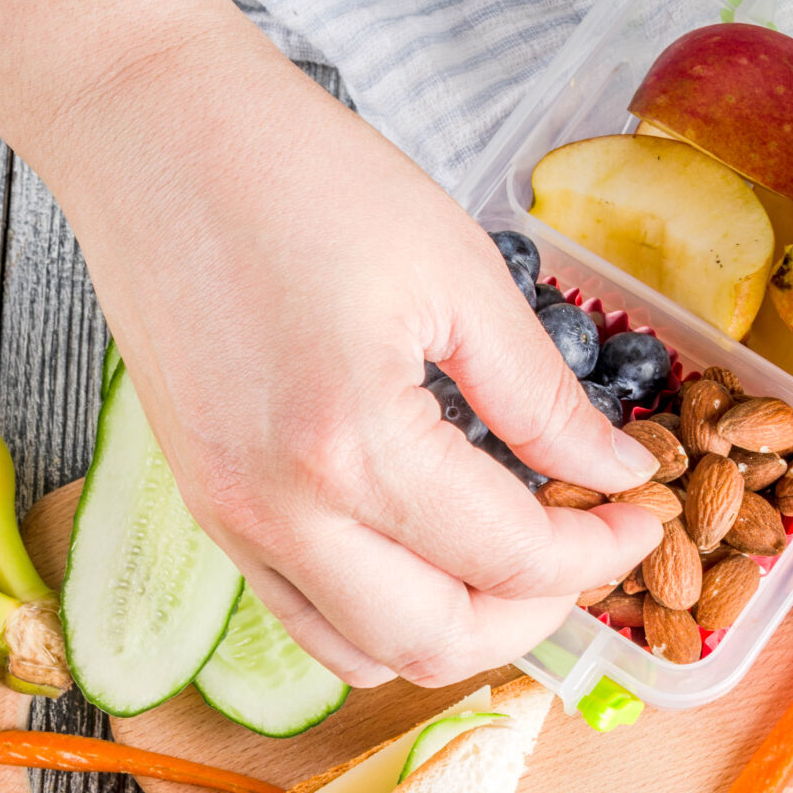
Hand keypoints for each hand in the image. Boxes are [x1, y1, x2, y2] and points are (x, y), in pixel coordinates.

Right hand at [0, 0, 659, 687]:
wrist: (154, 136)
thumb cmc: (298, 176)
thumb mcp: (457, 271)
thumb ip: (544, 395)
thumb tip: (618, 472)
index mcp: (352, 444)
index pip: (508, 556)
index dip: (597, 551)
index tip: (639, 514)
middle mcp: (280, 510)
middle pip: (440, 642)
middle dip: (537, 612)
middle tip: (586, 545)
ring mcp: (234, 522)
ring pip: (369, 656)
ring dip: (459, 630)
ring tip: (512, 557)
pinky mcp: (211, 514)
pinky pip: (307, 621)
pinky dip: (383, 618)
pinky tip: (431, 553)